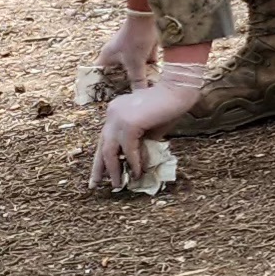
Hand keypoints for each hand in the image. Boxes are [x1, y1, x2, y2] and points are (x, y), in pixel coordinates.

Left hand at [88, 52, 207, 192]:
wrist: (180, 90)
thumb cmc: (169, 107)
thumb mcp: (150, 129)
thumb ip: (140, 142)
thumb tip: (135, 163)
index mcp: (115, 111)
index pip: (105, 139)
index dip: (102, 157)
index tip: (100, 173)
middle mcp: (112, 114)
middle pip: (102, 145)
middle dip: (99, 167)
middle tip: (95, 185)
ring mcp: (118, 118)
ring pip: (110, 150)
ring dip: (114, 169)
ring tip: (118, 185)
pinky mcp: (128, 123)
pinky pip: (128, 149)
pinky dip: (133, 162)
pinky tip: (138, 173)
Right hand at [96, 9, 158, 100]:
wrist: (149, 16)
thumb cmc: (135, 39)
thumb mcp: (135, 63)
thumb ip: (137, 81)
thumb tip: (139, 97)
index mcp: (107, 57)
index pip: (98, 75)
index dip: (99, 86)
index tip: (104, 97)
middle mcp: (115, 55)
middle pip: (117, 74)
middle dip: (123, 85)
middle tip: (127, 98)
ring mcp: (129, 51)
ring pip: (132, 69)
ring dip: (137, 78)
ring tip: (141, 94)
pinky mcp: (142, 48)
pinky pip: (144, 63)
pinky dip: (148, 70)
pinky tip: (155, 82)